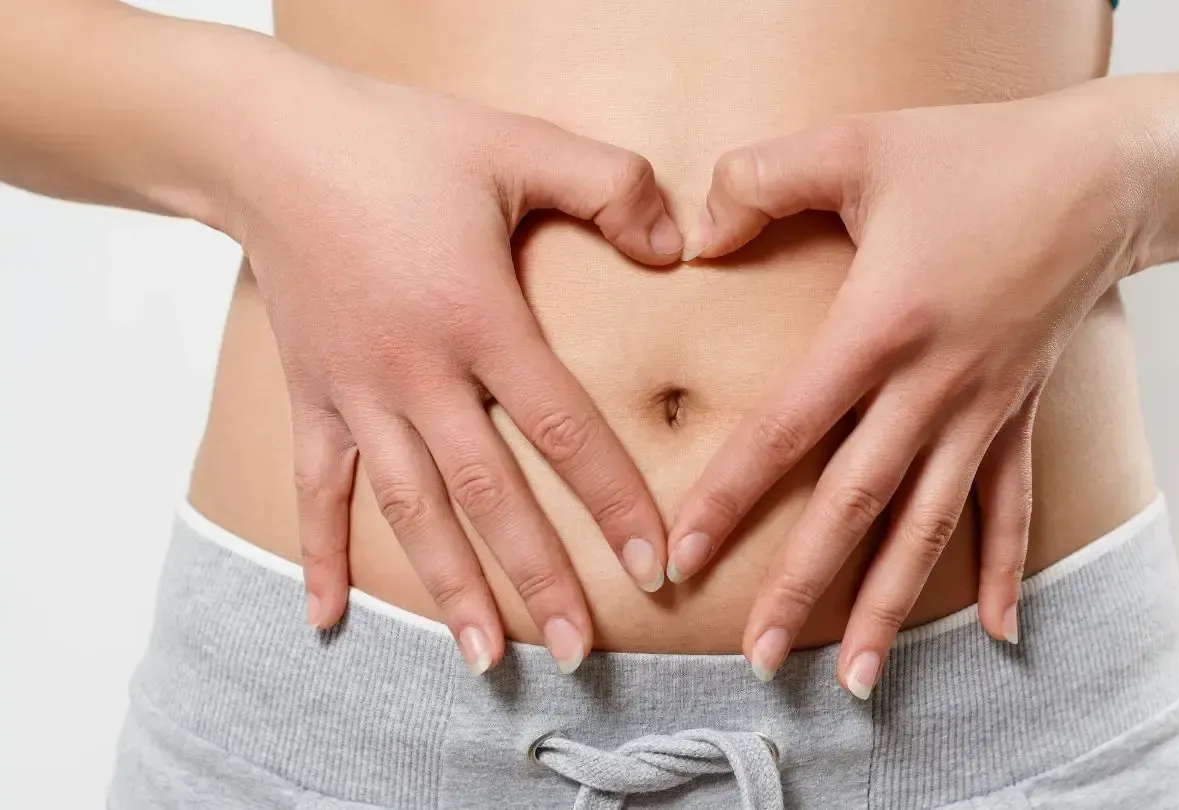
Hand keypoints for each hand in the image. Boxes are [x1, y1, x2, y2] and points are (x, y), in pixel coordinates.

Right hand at [230, 70, 681, 673]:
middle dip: (537, 578)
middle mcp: (417, 374)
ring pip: (409, 510)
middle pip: (488, 494)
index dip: (612, 500)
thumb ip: (612, 187)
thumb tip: (679, 246)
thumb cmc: (397, 142)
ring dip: (447, 588)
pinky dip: (318, 552)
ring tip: (485, 659)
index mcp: (478, 319)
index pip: (562, 429)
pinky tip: (325, 616)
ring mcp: (357, 393)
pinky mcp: (311, 394)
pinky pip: (315, 488)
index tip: (655, 566)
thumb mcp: (517, 143)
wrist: (268, 142)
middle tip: (577, 652)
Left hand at [670, 92, 1145, 693]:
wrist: (1106, 172)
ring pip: (930, 526)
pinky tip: (996, 631)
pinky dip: (1003, 568)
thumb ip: (760, 180)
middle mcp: (932, 387)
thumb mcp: (858, 143)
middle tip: (756, 658)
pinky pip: (1012, 504)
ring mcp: (985, 409)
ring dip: (889, 605)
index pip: (786, 431)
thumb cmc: (979, 153)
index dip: (729, 499)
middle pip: (854, 504)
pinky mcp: (1022, 412)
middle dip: (801, 585)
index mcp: (881, 327)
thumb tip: (694, 239)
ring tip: (856, 679)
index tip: (683, 559)